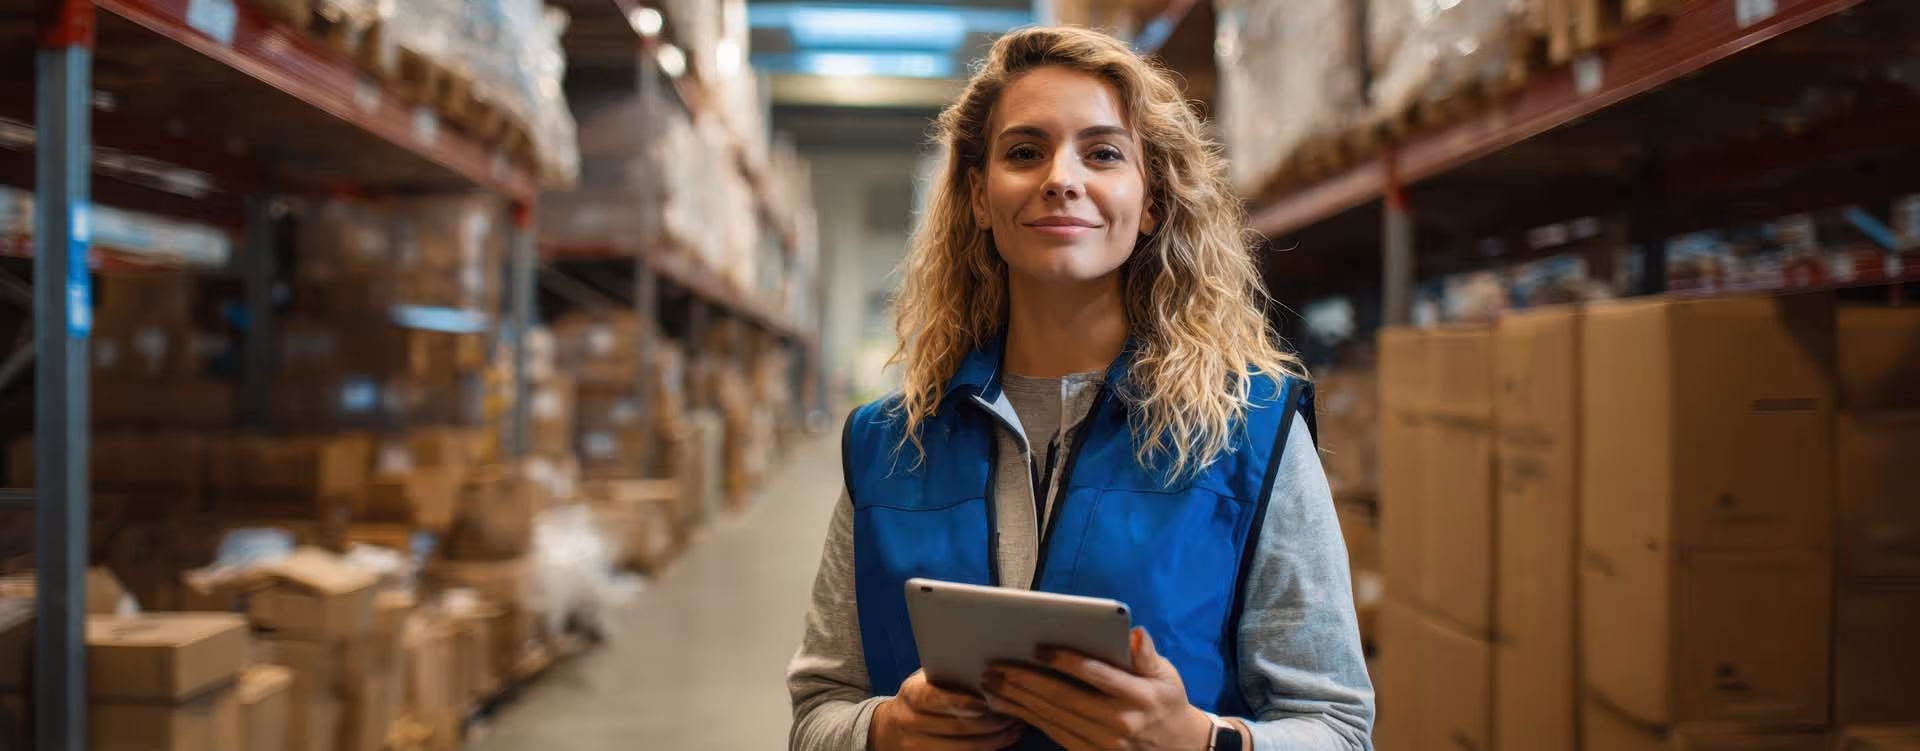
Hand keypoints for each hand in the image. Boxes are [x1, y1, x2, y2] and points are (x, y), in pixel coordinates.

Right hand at [870, 670, 1024, 750]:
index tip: (986, 701)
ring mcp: (917, 747)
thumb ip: (947, 675)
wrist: (889, 730)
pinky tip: (1005, 739)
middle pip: (955, 727)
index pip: (934, 698)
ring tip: (1016, 726)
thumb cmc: (919, 697)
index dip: (961, 701)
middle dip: (990, 722)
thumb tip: (985, 663)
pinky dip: (988, 749)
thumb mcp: (924, 681)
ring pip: (963, 748)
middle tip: (1015, 713)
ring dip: (995, 739)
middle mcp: (910, 722)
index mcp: (911, 695)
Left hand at [980, 628, 1213, 750]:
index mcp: (1138, 696)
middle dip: (1026, 681)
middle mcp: (1118, 722)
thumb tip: (1135, 633)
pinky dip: (1027, 717)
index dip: (1066, 661)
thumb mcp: (1167, 676)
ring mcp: (1102, 742)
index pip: (1096, 675)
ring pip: (1052, 718)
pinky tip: (1007, 705)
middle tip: (996, 664)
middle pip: (1064, 698)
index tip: (1038, 647)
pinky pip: (1053, 733)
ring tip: (991, 683)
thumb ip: (1148, 655)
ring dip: (1018, 700)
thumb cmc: (1167, 703)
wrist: (1177, 750)